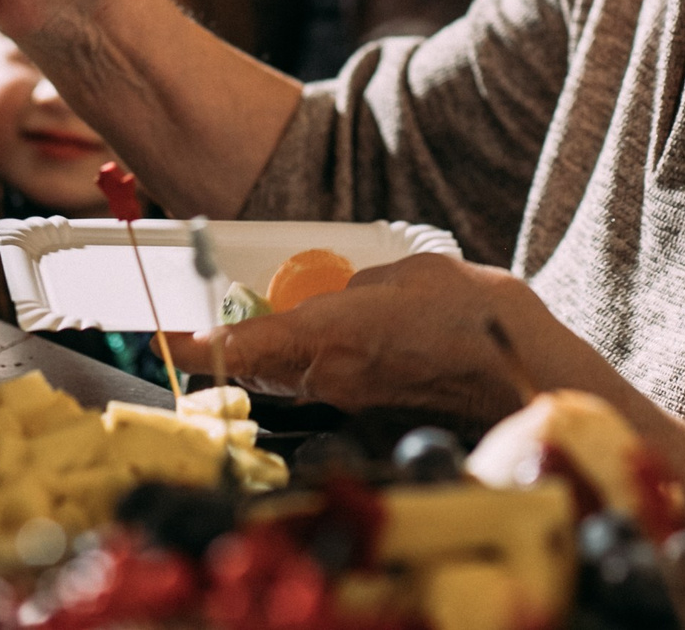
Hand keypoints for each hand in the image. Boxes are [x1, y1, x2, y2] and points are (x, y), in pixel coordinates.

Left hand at [170, 254, 556, 421]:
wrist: (520, 370)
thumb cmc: (467, 310)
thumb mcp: (401, 275)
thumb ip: (354, 288)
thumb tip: (334, 300)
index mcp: (330, 336)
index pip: (246, 346)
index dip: (198, 347)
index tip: (164, 341)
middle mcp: (329, 376)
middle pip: (255, 366)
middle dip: (226, 350)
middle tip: (197, 329)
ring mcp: (348, 398)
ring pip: (285, 377)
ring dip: (265, 358)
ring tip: (253, 330)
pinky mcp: (369, 409)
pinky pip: (319, 385)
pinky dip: (304, 367)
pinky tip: (315, 344)